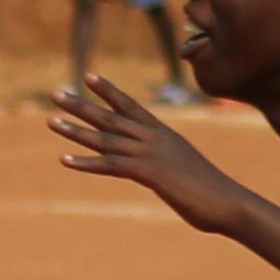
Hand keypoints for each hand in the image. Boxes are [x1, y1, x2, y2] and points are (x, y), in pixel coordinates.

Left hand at [47, 71, 250, 233]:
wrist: (229, 202)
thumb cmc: (211, 191)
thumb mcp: (185, 170)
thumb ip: (168, 163)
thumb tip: (160, 169)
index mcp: (164, 135)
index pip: (131, 106)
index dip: (109, 91)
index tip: (88, 77)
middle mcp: (155, 138)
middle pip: (112, 117)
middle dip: (81, 105)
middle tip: (55, 93)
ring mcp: (152, 154)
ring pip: (106, 138)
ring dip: (76, 130)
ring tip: (51, 121)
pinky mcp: (150, 173)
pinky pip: (112, 166)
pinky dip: (87, 163)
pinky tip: (65, 160)